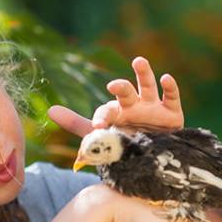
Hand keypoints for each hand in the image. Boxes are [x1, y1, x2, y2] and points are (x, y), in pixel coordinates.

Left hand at [48, 56, 184, 137]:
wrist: (151, 161)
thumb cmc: (124, 146)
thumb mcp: (98, 137)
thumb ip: (76, 123)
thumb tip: (50, 110)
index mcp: (116, 113)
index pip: (106, 111)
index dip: (101, 117)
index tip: (98, 127)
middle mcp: (133, 106)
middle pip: (125, 92)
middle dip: (119, 87)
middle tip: (112, 85)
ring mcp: (152, 108)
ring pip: (147, 87)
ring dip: (143, 73)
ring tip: (138, 61)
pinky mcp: (171, 114)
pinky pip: (171, 97)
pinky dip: (170, 87)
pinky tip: (166, 78)